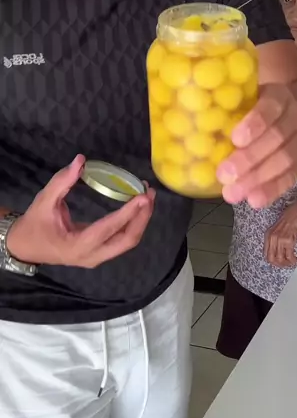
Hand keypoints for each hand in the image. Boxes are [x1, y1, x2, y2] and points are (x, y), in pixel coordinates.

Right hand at [7, 155, 154, 268]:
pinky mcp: (100, 252)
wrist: (25, 247)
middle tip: (149, 194)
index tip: (142, 196)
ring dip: (141, 220)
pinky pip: (122, 239)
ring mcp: (97, 257)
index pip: (108, 228)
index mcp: (77, 245)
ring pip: (127, 242)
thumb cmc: (35, 224)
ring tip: (148, 197)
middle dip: (142, 218)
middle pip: (127, 240)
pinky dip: (133, 223)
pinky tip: (138, 206)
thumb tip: (80, 160)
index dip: (128, 213)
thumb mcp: (44, 201)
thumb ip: (62, 181)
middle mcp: (92, 256)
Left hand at [217, 84, 296, 207]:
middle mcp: (296, 116)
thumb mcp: (250, 97)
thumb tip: (185, 113)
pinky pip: (292, 177)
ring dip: (258, 179)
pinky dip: (273, 190)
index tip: (235, 139)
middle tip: (224, 175)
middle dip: (250, 159)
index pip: (270, 107)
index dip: (254, 124)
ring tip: (233, 194)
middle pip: (277, 138)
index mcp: (279, 97)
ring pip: (286, 160)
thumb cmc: (263, 106)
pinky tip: (255, 201)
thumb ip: (228, 105)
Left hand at [264, 199, 296, 267]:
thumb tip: (277, 252)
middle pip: (272, 259)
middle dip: (280, 265)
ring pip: (280, 259)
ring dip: (287, 263)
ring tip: (292, 262)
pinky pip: (289, 255)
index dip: (274, 261)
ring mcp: (279, 239)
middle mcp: (272, 238)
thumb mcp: (278, 229)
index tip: (281, 263)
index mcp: (267, 235)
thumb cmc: (289, 219)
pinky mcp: (288, 240)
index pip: (266, 254)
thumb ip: (275, 239)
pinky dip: (293, 260)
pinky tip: (296, 260)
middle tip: (287, 265)